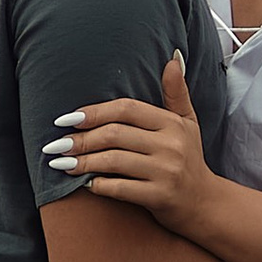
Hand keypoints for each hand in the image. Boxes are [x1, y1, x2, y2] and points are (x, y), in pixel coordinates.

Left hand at [45, 54, 215, 235]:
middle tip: (55, 145)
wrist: (205, 203)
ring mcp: (166, 171)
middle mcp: (170, 145)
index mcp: (172, 123)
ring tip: (61, 164)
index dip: (93, 112)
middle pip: (114, 135)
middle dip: (80, 140)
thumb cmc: (190, 158)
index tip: (66, 119)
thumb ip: (176, 91)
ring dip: (82, 162)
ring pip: (113, 161)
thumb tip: (172, 58)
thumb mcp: (188, 122)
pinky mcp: (160, 196)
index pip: (126, 109)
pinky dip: (98, 185)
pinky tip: (84, 183)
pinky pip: (120, 188)